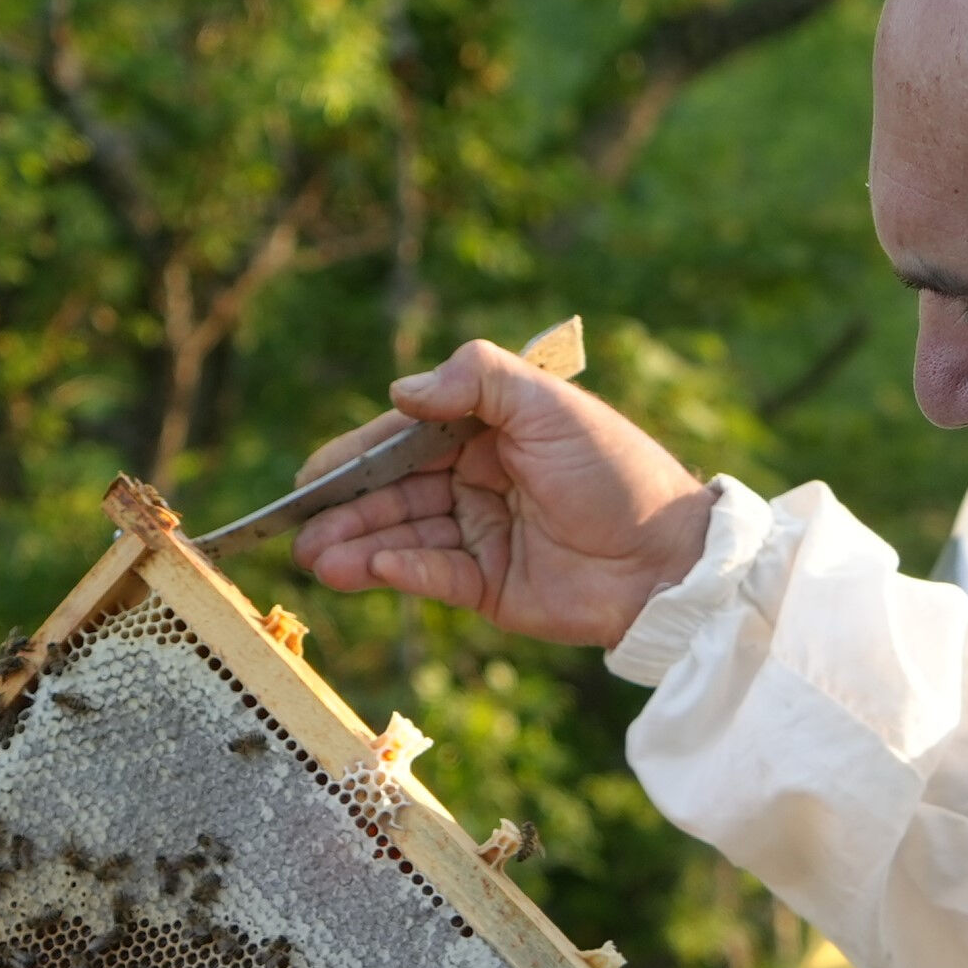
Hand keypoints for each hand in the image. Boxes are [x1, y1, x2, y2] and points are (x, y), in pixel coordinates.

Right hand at [287, 337, 719, 648]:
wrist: (671, 557)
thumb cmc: (616, 470)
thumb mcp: (550, 405)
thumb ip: (476, 381)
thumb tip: (401, 390)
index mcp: (487, 431)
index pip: (404, 439)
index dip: (354, 457)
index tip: (307, 476)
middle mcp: (477, 480)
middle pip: (394, 493)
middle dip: (345, 510)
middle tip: (296, 529)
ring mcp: (483, 534)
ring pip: (405, 537)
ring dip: (361, 546)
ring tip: (318, 559)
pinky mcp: (491, 586)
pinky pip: (435, 575)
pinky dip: (403, 571)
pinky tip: (374, 569)